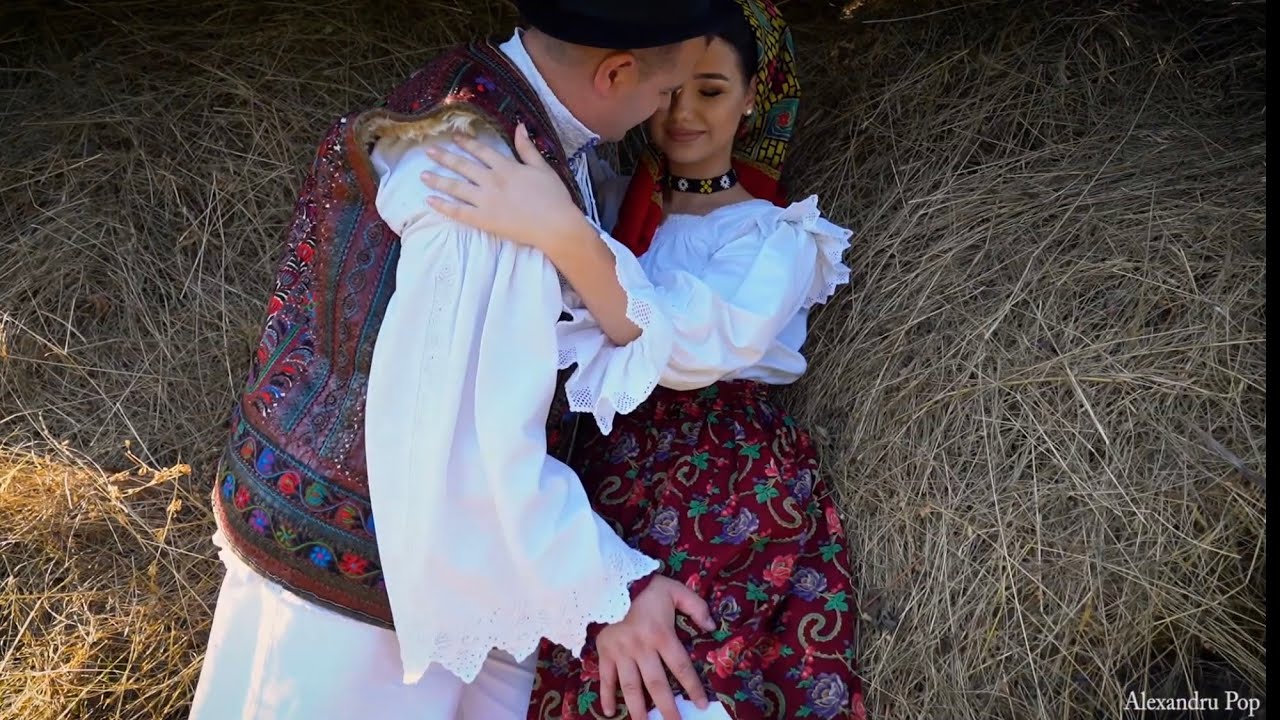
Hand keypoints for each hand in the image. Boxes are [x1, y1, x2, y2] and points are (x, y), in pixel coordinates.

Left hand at [420, 123, 585, 251]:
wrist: (556, 225)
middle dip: (444, 157)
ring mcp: (485, 201)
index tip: (454, 138)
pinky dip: (443, 206)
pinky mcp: (484, 219)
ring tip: (422, 175)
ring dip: (438, 180)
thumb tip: (519, 126)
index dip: (466, 143)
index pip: (481, 151)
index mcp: (506, 167)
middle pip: (463, 166)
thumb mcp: (543, 168)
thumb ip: (527, 148)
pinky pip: (458, 212)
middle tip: (428, 151)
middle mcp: (491, 180)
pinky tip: (430, 200)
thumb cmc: (554, 197)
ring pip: (456, 187)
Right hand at [597, 575, 716, 719]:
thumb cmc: (644, 587)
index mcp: (661, 635)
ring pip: (631, 687)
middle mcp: (641, 648)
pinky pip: (605, 678)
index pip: (680, 667)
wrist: (608, 580)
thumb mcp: (675, 589)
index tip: (701, 705)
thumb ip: (696, 606)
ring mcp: (621, 653)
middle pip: (656, 684)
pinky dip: (606, 696)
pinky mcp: (604, 653)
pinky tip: (610, 712)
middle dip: (666, 708)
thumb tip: (711, 626)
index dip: (692, 687)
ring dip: (638, 709)